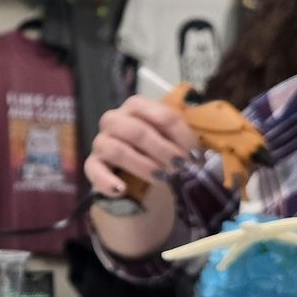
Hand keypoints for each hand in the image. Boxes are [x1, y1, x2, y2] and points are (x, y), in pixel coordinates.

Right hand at [85, 94, 200, 199]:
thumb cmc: (157, 154)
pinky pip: (93, 170)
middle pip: (136, 130)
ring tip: (161, 178)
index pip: (162, 115)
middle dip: (162, 150)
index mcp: (138, 107)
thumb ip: (187, 143)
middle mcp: (115, 119)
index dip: (182, 136)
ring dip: (142, 165)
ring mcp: (100, 141)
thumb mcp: (175, 145)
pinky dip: (107, 180)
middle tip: (180, 168)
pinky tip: (122, 189)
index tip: (195, 156)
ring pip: (115, 149)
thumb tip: (205, 156)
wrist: (137, 178)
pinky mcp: (91, 164)